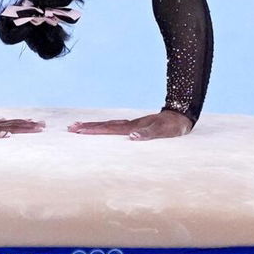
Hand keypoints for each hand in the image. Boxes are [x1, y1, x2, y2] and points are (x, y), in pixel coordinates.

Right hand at [68, 110, 193, 139]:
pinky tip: (101, 130)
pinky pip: (115, 126)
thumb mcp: (163, 132)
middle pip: (104, 125)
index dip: (93, 130)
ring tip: (79, 127)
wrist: (182, 116)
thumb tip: (132, 137)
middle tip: (70, 128)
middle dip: (87, 127)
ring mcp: (132, 124)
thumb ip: (148, 134)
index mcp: (133, 126)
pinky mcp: (136, 126)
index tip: (78, 130)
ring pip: (108, 125)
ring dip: (94, 126)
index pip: (109, 128)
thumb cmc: (173, 127)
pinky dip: (104, 127)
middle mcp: (130, 124)